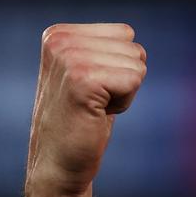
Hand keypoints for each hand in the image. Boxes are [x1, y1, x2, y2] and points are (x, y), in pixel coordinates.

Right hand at [26, 23, 146, 196]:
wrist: (58, 163)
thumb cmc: (79, 122)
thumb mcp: (86, 74)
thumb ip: (100, 49)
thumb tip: (129, 33)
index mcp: (58, 34)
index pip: (125, 34)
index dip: (119, 66)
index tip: (93, 88)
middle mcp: (59, 40)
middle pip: (134, 49)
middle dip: (124, 79)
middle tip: (94, 102)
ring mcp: (69, 57)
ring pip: (137, 65)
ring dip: (123, 93)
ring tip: (94, 108)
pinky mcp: (83, 79)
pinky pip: (133, 80)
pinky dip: (124, 103)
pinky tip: (97, 114)